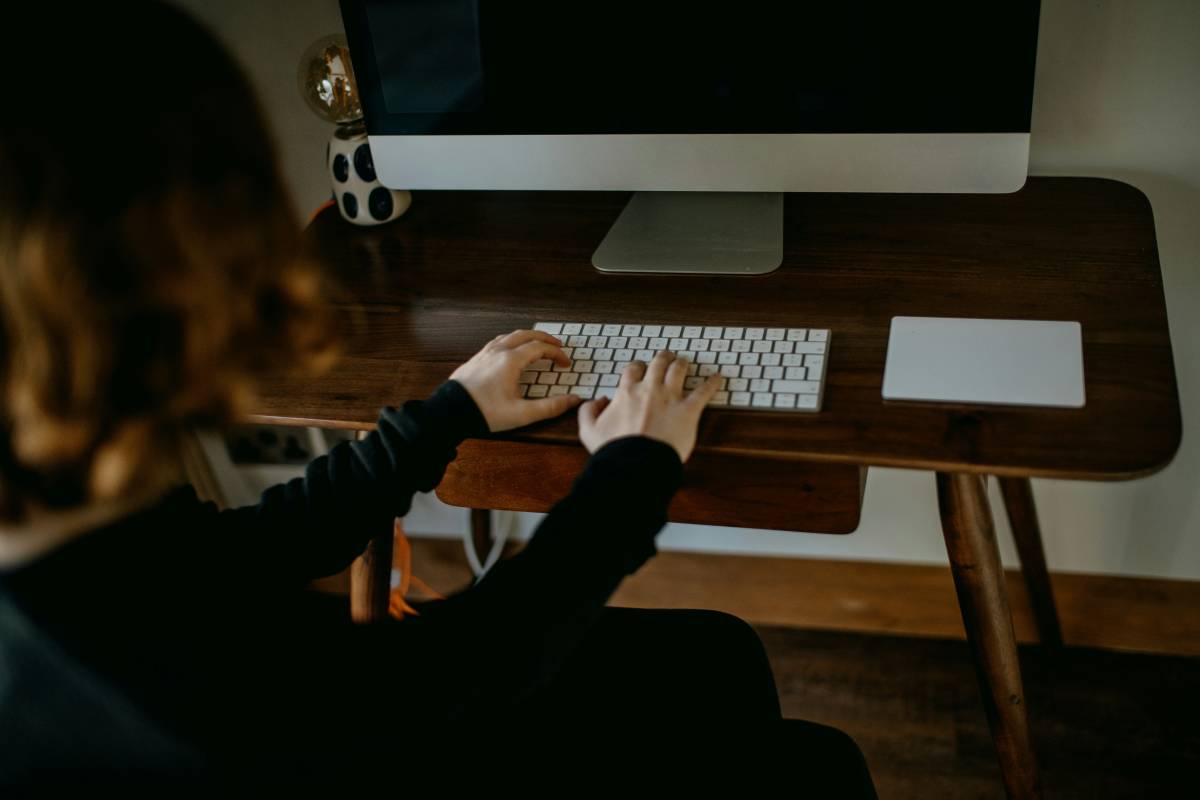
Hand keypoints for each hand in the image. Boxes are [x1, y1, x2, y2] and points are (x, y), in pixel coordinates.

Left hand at [451, 329, 582, 431]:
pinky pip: (497, 342)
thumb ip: (550, 407)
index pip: (540, 348)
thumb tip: (573, 401)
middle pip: (526, 335)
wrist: (450, 413)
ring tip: (536, 344)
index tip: (565, 363)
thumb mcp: (522, 414)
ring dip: (527, 337)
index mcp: (511, 361)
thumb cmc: (484, 413)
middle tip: (557, 345)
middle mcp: (498, 351)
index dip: (556, 354)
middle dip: (544, 338)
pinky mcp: (475, 359)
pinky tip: (510, 351)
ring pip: (510, 336)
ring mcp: (484, 353)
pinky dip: (511, 341)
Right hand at [577, 351, 720, 461]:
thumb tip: (597, 400)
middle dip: (662, 358)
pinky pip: (704, 391)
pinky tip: (717, 378)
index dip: (637, 367)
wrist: (636, 464)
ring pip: (679, 370)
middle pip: (658, 363)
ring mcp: (670, 398)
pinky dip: (712, 383)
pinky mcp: (688, 410)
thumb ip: (588, 411)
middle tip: (666, 358)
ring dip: (682, 363)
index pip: (633, 369)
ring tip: (684, 362)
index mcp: (626, 393)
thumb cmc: (614, 450)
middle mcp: (649, 389)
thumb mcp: (589, 431)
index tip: (639, 370)